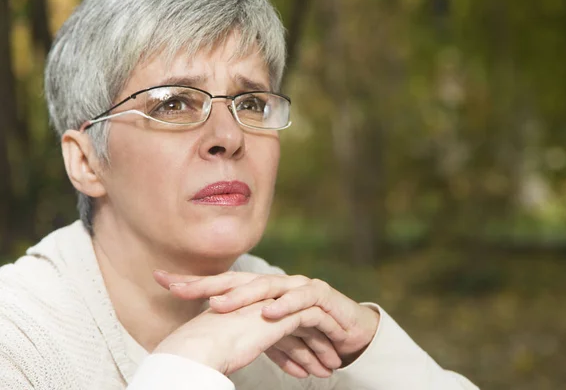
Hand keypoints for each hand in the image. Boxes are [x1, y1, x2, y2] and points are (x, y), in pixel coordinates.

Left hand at [155, 271, 379, 365]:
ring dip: (241, 298)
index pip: (223, 285)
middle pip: (238, 281)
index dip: (193, 283)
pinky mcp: (322, 298)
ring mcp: (299, 287)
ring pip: (266, 289)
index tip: (161, 280)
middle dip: (208, 285)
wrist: (348, 332)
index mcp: (262, 291)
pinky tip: (269, 315)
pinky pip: (301, 303)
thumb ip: (246, 331)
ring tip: (216, 306)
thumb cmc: (306, 330)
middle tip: (179, 290)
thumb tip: (210, 340)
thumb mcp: (270, 334)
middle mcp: (277, 284)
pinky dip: (286, 308)